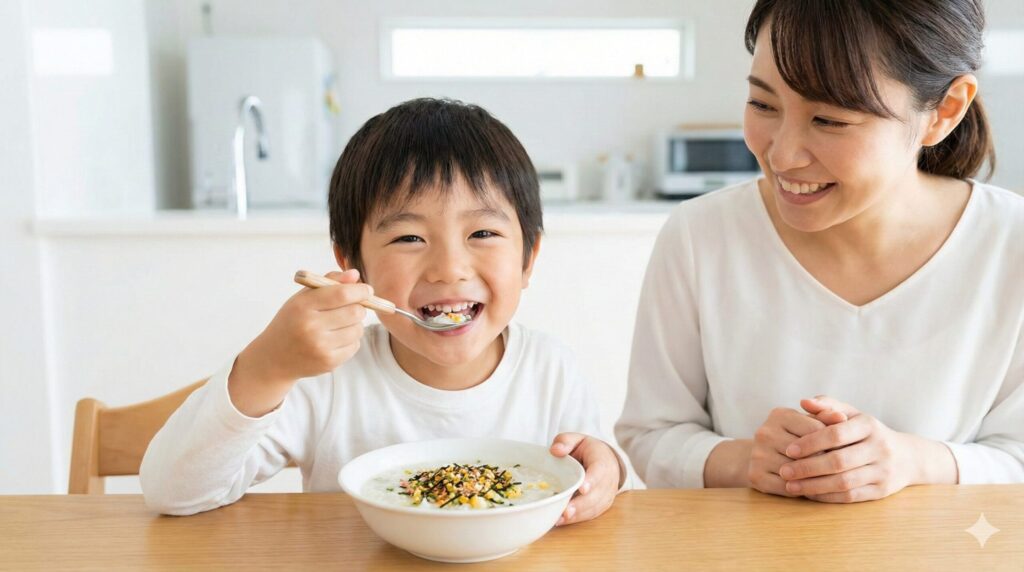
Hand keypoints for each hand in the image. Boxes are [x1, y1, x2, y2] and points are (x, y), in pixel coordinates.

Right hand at [229, 269, 370, 415]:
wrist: (275, 358)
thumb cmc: (292, 321)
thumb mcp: (303, 298)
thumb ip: (329, 281)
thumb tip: (355, 274)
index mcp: (303, 306)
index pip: (341, 294)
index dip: (360, 290)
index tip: (367, 289)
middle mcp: (311, 327)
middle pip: (355, 312)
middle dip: (360, 307)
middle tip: (353, 307)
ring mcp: (320, 347)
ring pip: (358, 329)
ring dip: (355, 324)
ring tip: (340, 324)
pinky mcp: (329, 362)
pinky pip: (355, 346)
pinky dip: (351, 340)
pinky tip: (336, 339)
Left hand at [549, 433, 620, 525]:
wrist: (605, 459)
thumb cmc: (588, 450)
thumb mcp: (577, 439)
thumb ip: (566, 441)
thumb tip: (555, 450)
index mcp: (602, 460)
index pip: (599, 471)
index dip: (592, 481)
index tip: (583, 489)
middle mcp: (608, 479)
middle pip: (597, 494)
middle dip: (582, 504)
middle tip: (566, 511)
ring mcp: (607, 494)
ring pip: (595, 507)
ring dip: (579, 515)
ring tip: (560, 519)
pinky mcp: (602, 504)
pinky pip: (592, 513)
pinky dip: (578, 519)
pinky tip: (563, 521)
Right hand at [748, 407, 845, 495]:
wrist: (763, 456)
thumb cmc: (794, 438)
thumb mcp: (809, 422)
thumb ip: (826, 417)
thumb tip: (842, 418)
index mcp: (779, 414)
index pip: (816, 429)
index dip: (834, 442)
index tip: (844, 450)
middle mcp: (764, 433)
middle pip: (807, 452)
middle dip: (825, 462)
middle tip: (839, 469)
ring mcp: (758, 455)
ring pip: (797, 471)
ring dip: (814, 478)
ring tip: (825, 478)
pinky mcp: (755, 475)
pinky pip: (787, 487)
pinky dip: (801, 489)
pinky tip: (808, 487)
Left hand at [778, 396, 920, 502]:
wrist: (908, 457)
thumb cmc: (868, 432)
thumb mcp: (852, 413)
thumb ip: (827, 406)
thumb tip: (803, 402)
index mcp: (869, 425)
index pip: (836, 434)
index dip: (811, 442)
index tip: (788, 449)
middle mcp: (880, 448)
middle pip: (839, 461)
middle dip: (808, 467)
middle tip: (784, 471)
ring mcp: (883, 471)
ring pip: (844, 482)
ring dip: (814, 485)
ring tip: (791, 485)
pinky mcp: (882, 491)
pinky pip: (851, 496)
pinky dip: (827, 496)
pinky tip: (809, 493)